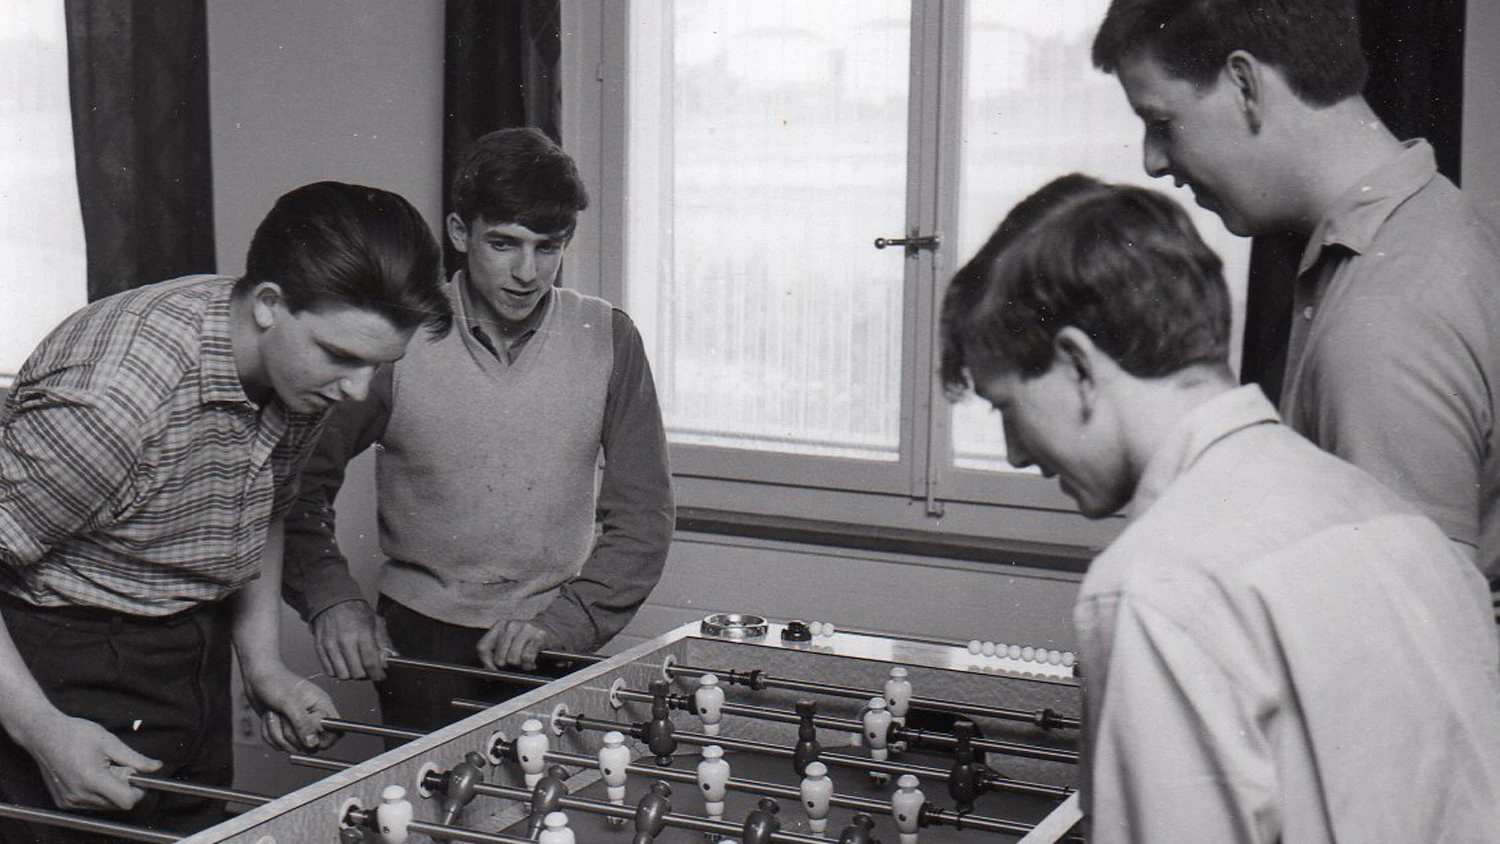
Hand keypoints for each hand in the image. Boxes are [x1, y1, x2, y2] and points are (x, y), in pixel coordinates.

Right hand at [17, 711, 160, 810]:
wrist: (43, 735)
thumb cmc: (76, 734)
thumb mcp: (110, 742)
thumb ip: (135, 759)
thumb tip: (156, 768)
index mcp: (92, 780)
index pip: (127, 800)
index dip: (138, 789)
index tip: (137, 775)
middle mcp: (79, 795)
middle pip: (117, 803)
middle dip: (124, 787)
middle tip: (117, 766)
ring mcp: (69, 801)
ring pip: (105, 805)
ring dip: (111, 790)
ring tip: (102, 767)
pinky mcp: (63, 802)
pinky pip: (91, 804)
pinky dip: (97, 792)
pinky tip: (90, 773)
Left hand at [245, 668, 339, 752]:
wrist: (255, 677)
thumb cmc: (275, 682)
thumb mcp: (289, 703)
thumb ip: (302, 724)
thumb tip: (313, 743)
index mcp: (321, 706)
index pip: (336, 730)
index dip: (325, 739)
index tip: (309, 739)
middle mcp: (312, 717)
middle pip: (311, 743)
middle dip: (292, 735)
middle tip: (284, 718)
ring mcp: (297, 725)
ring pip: (292, 745)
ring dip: (277, 732)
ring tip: (273, 714)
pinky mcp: (284, 730)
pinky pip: (278, 745)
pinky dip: (269, 733)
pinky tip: (268, 718)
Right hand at [311, 600, 392, 681]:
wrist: (333, 601)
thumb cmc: (356, 611)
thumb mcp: (376, 622)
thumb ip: (384, 642)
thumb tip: (390, 659)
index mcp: (362, 634)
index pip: (370, 663)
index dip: (377, 674)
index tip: (380, 675)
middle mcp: (345, 641)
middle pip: (356, 673)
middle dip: (365, 675)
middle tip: (368, 670)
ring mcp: (331, 646)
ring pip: (342, 675)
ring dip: (351, 675)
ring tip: (355, 666)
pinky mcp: (320, 648)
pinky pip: (329, 671)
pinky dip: (337, 671)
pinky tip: (343, 664)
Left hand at [477, 620, 556, 671]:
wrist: (552, 627)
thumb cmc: (526, 638)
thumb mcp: (508, 641)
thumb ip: (495, 654)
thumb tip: (488, 673)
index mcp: (499, 626)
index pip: (483, 648)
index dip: (486, 663)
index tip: (494, 670)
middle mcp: (510, 625)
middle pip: (499, 658)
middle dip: (507, 665)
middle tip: (515, 663)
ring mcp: (525, 629)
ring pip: (513, 659)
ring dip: (520, 666)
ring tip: (525, 662)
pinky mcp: (538, 636)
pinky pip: (527, 658)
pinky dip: (529, 665)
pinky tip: (532, 663)